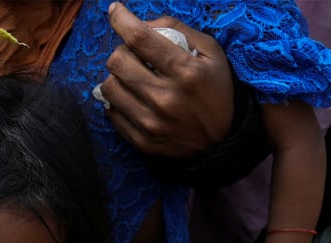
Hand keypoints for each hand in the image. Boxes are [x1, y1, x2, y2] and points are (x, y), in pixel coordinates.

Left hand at [98, 4, 234, 157]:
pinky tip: (132, 97)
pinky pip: (111, 113)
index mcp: (187, 72)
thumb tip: (141, 23)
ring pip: (109, 88)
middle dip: (121, 50)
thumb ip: (177, 30)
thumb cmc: (216, 88)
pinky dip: (117, 100)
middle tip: (132, 54)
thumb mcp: (211, 52)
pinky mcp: (142, 141)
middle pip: (117, 62)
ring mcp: (152, 123)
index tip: (115, 11)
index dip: (121, 20)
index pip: (140, 39)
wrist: (222, 140)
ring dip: (116, 76)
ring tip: (132, 76)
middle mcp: (167, 98)